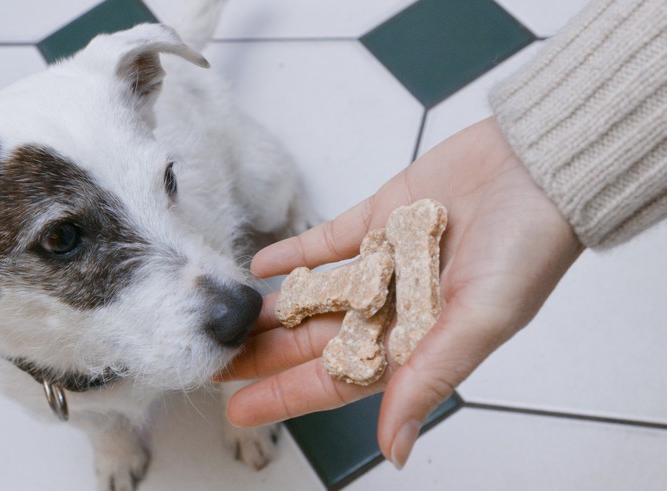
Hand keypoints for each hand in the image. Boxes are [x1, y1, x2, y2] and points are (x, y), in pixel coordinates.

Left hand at [222, 117, 583, 467]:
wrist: (538, 167)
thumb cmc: (527, 248)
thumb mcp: (478, 321)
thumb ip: (426, 378)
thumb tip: (395, 449)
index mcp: (415, 341)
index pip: (336, 379)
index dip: (286, 395)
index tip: (239, 408)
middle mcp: (394, 306)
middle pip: (314, 340)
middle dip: (264, 354)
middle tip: (211, 362)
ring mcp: (382, 261)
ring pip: (313, 293)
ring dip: (272, 308)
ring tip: (226, 319)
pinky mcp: (377, 218)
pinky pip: (326, 241)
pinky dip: (294, 253)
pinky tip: (260, 264)